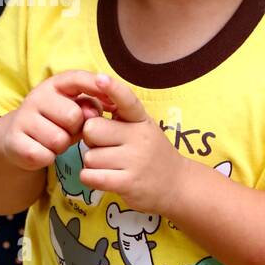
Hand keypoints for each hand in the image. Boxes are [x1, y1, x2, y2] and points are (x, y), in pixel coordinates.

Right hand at [0, 70, 115, 171]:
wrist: (16, 138)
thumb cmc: (55, 122)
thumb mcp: (75, 111)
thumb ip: (90, 107)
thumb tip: (95, 114)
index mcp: (54, 84)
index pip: (77, 78)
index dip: (96, 86)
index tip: (112, 101)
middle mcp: (36, 97)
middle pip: (72, 116)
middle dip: (75, 129)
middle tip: (67, 131)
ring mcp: (23, 118)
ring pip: (58, 139)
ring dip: (61, 146)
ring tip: (54, 142)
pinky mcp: (14, 141)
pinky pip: (45, 155)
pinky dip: (48, 158)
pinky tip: (42, 151)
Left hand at [78, 72, 182, 215]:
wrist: (178, 185)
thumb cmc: (151, 154)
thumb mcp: (141, 129)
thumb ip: (118, 119)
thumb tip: (86, 112)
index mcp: (141, 120)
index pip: (126, 100)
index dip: (112, 89)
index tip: (100, 78)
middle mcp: (139, 137)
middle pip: (92, 129)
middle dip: (90, 140)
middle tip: (104, 147)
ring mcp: (135, 161)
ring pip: (89, 156)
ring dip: (92, 164)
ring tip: (110, 166)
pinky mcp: (128, 183)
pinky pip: (91, 176)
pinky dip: (89, 178)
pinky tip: (100, 177)